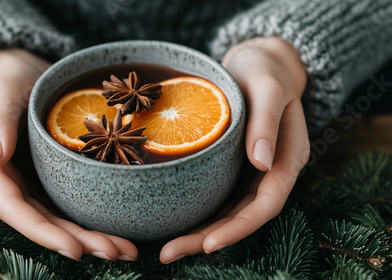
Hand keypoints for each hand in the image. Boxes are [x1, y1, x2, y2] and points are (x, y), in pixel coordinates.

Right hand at [0, 49, 137, 261]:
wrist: (27, 73)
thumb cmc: (11, 79)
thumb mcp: (2, 93)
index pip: (13, 209)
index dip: (42, 233)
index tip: (75, 250)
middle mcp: (13, 181)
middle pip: (43, 220)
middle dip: (78, 241)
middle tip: (117, 252)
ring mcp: (35, 181)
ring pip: (60, 217)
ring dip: (92, 236)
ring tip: (126, 250)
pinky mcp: (54, 176)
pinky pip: (72, 202)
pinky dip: (94, 217)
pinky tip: (120, 228)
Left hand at [160, 37, 309, 263]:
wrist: (257, 61)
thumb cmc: (265, 70)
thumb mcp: (268, 88)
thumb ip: (266, 123)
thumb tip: (262, 165)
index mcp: (288, 159)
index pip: (266, 205)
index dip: (240, 228)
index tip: (210, 244)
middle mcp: (271, 172)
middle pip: (243, 216)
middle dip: (210, 239)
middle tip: (170, 254)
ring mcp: (251, 171)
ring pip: (229, 212)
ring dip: (201, 233)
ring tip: (167, 249)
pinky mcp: (233, 166)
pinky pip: (218, 196)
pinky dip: (200, 213)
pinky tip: (176, 222)